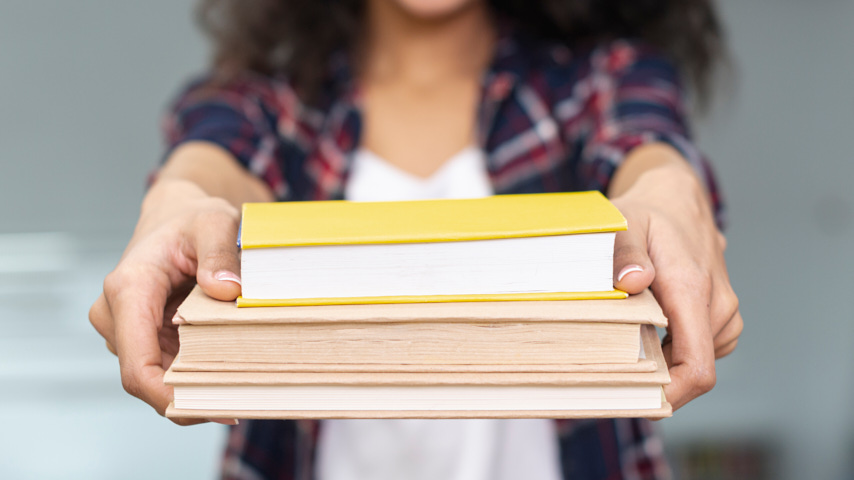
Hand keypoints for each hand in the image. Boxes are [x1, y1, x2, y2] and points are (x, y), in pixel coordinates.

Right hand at [89, 179, 242, 424]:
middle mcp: (117, 314)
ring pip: (159, 376)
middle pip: (149, 377)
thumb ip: (220, 253)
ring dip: (197, 385)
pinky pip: (167, 366)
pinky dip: (196, 374)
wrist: (176, 215)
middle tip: (245, 400)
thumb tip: (226, 290)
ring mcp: (128, 329)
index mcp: (129, 289)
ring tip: (245, 384)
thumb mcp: (214, 221)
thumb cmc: (192, 218)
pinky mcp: (144, 336)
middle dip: (192, 394)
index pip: (137, 365)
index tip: (212, 409)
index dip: (169, 397)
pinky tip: (231, 373)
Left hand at [610, 162, 742, 410]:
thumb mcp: (623, 223)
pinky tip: (649, 329)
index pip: (696, 367)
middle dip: (656, 379)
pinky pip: (700, 346)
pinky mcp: (721, 312)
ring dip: (665, 362)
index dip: (670, 395)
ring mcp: (723, 309)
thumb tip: (633, 283)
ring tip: (627, 340)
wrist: (678, 197)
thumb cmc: (646, 212)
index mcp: (693, 290)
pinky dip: (675, 348)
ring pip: (696, 359)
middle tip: (610, 370)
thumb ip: (624, 252)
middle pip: (692, 369)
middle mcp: (717, 304)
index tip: (636, 401)